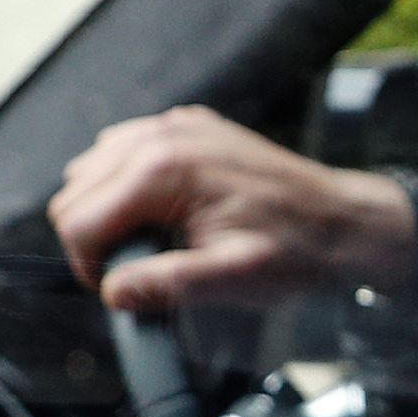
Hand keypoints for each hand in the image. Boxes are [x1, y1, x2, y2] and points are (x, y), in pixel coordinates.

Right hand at [48, 105, 417, 316]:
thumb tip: (114, 291)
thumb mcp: (232, 278)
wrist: (342, 221)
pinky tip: (158, 212)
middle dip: (93, 238)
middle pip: (75, 191)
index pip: (77, 219)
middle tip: (136, 269)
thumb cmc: (295, 250)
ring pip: (90, 169)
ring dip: (105, 211)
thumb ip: (167, 284)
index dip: (89, 265)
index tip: (121, 287)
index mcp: (164, 170)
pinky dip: (124, 185)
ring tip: (149, 242)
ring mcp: (174, 125)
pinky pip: (123, 151)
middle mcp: (162, 135)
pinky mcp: (186, 126)